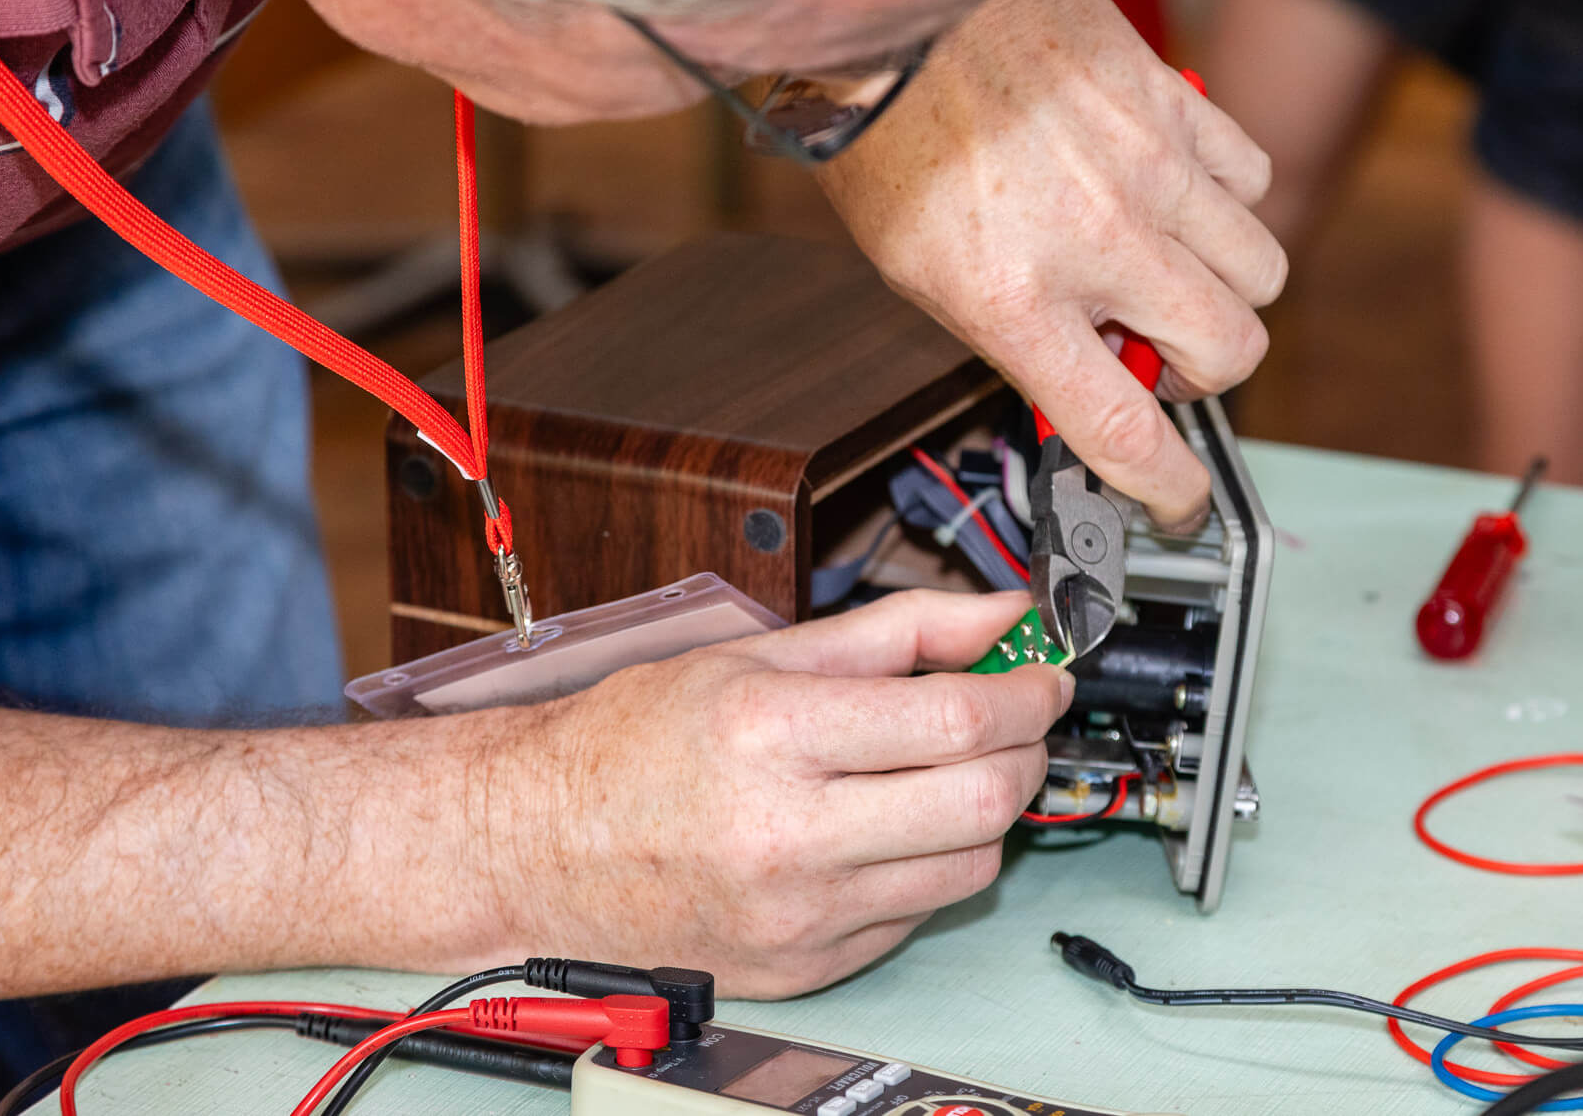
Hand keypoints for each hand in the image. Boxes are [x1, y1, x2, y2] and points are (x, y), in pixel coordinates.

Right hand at [459, 591, 1070, 998]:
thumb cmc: (633, 747)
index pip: (959, 717)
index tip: (1042, 675)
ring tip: (948, 771)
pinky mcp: (808, 965)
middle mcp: (787, 833)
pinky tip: (889, 828)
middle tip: (1018, 721)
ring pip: (968, 867)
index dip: (1028, 692)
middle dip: (1027, 751)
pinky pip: (917, 913)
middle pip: (983, 802)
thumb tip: (1000, 616)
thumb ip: (896, 631)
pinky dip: (929, 865)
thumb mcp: (759, 656)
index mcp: (772, 734)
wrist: (540, 847)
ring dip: (986, 812)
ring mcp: (801, 912)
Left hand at [818, 0, 1286, 531]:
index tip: (1174, 501)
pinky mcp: (1173, 103)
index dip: (1165, 490)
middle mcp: (1096, 241)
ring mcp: (1148, 167)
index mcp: (1016, 301)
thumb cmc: (894, 144)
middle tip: (1149, 349)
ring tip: (1160, 265)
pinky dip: (1226, 202)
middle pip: (1228, 351)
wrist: (895, 19)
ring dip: (1222, 288)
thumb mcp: (924, 280)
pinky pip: (1252, 178)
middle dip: (1200, 371)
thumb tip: (1091, 381)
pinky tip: (1170, 193)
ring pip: (1260, 270)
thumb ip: (1017, 339)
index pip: (1125, 434)